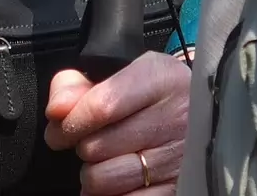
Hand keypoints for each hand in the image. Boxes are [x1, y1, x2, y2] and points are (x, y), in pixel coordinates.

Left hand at [43, 51, 190, 194]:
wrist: (200, 113)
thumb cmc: (149, 93)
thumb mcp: (118, 73)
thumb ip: (77, 86)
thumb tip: (56, 110)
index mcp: (160, 79)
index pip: (101, 106)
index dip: (71, 122)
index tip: (59, 129)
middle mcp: (175, 117)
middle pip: (98, 146)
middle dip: (82, 148)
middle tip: (91, 143)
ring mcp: (179, 157)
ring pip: (105, 180)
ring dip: (93, 176)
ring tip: (104, 162)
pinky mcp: (178, 187)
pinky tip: (117, 182)